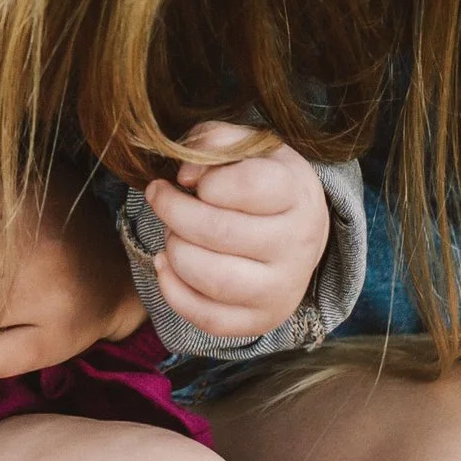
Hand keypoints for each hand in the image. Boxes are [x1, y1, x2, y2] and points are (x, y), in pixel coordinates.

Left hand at [139, 124, 330, 345]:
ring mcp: (283, 288)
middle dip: (174, 212)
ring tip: (173, 234)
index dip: (207, 179)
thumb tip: (186, 174)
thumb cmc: (263, 181)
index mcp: (297, 194)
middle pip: (220, 232)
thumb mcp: (248, 146)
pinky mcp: (261, 320)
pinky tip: (167, 264)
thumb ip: (214, 140)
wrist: (298, 232)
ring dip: (175, 251)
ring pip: (213, 278)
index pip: (250, 185)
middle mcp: (298, 245)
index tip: (188, 177)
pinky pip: (208, 318)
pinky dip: (174, 291)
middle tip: (162, 200)